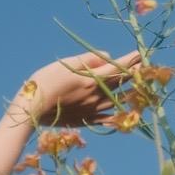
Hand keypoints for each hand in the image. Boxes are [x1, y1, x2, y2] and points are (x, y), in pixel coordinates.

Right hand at [12, 49, 142, 130]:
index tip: (139, 54)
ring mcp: (92, 109)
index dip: (130, 60)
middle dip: (132, 74)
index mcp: (92, 79)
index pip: (117, 68)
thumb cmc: (45, 81)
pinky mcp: (85, 120)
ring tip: (137, 90)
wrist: (32, 108)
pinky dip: (116, 116)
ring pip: (117, 101)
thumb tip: (108, 56)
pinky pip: (106, 118)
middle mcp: (96, 95)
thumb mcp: (66, 64)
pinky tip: (121, 116)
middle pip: (119, 83)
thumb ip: (88, 58)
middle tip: (143, 69)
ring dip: (129, 94)